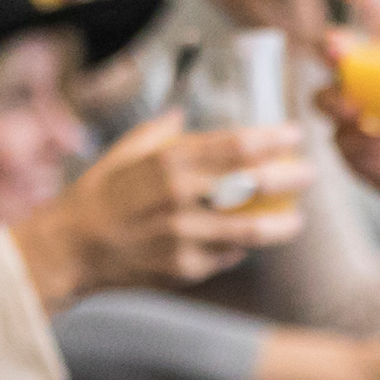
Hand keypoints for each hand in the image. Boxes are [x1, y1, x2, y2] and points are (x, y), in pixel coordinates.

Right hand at [10, 115, 307, 306]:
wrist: (71, 248)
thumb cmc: (98, 194)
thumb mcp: (125, 151)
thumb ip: (162, 131)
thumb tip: (185, 111)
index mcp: (168, 160)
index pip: (237, 145)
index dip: (274, 138)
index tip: (294, 134)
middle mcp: (180, 197)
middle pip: (255, 184)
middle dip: (291, 177)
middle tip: (309, 174)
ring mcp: (184, 236)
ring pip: (251, 230)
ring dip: (281, 225)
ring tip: (296, 220)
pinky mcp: (184, 268)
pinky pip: (227, 256)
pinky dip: (239, 249)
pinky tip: (245, 242)